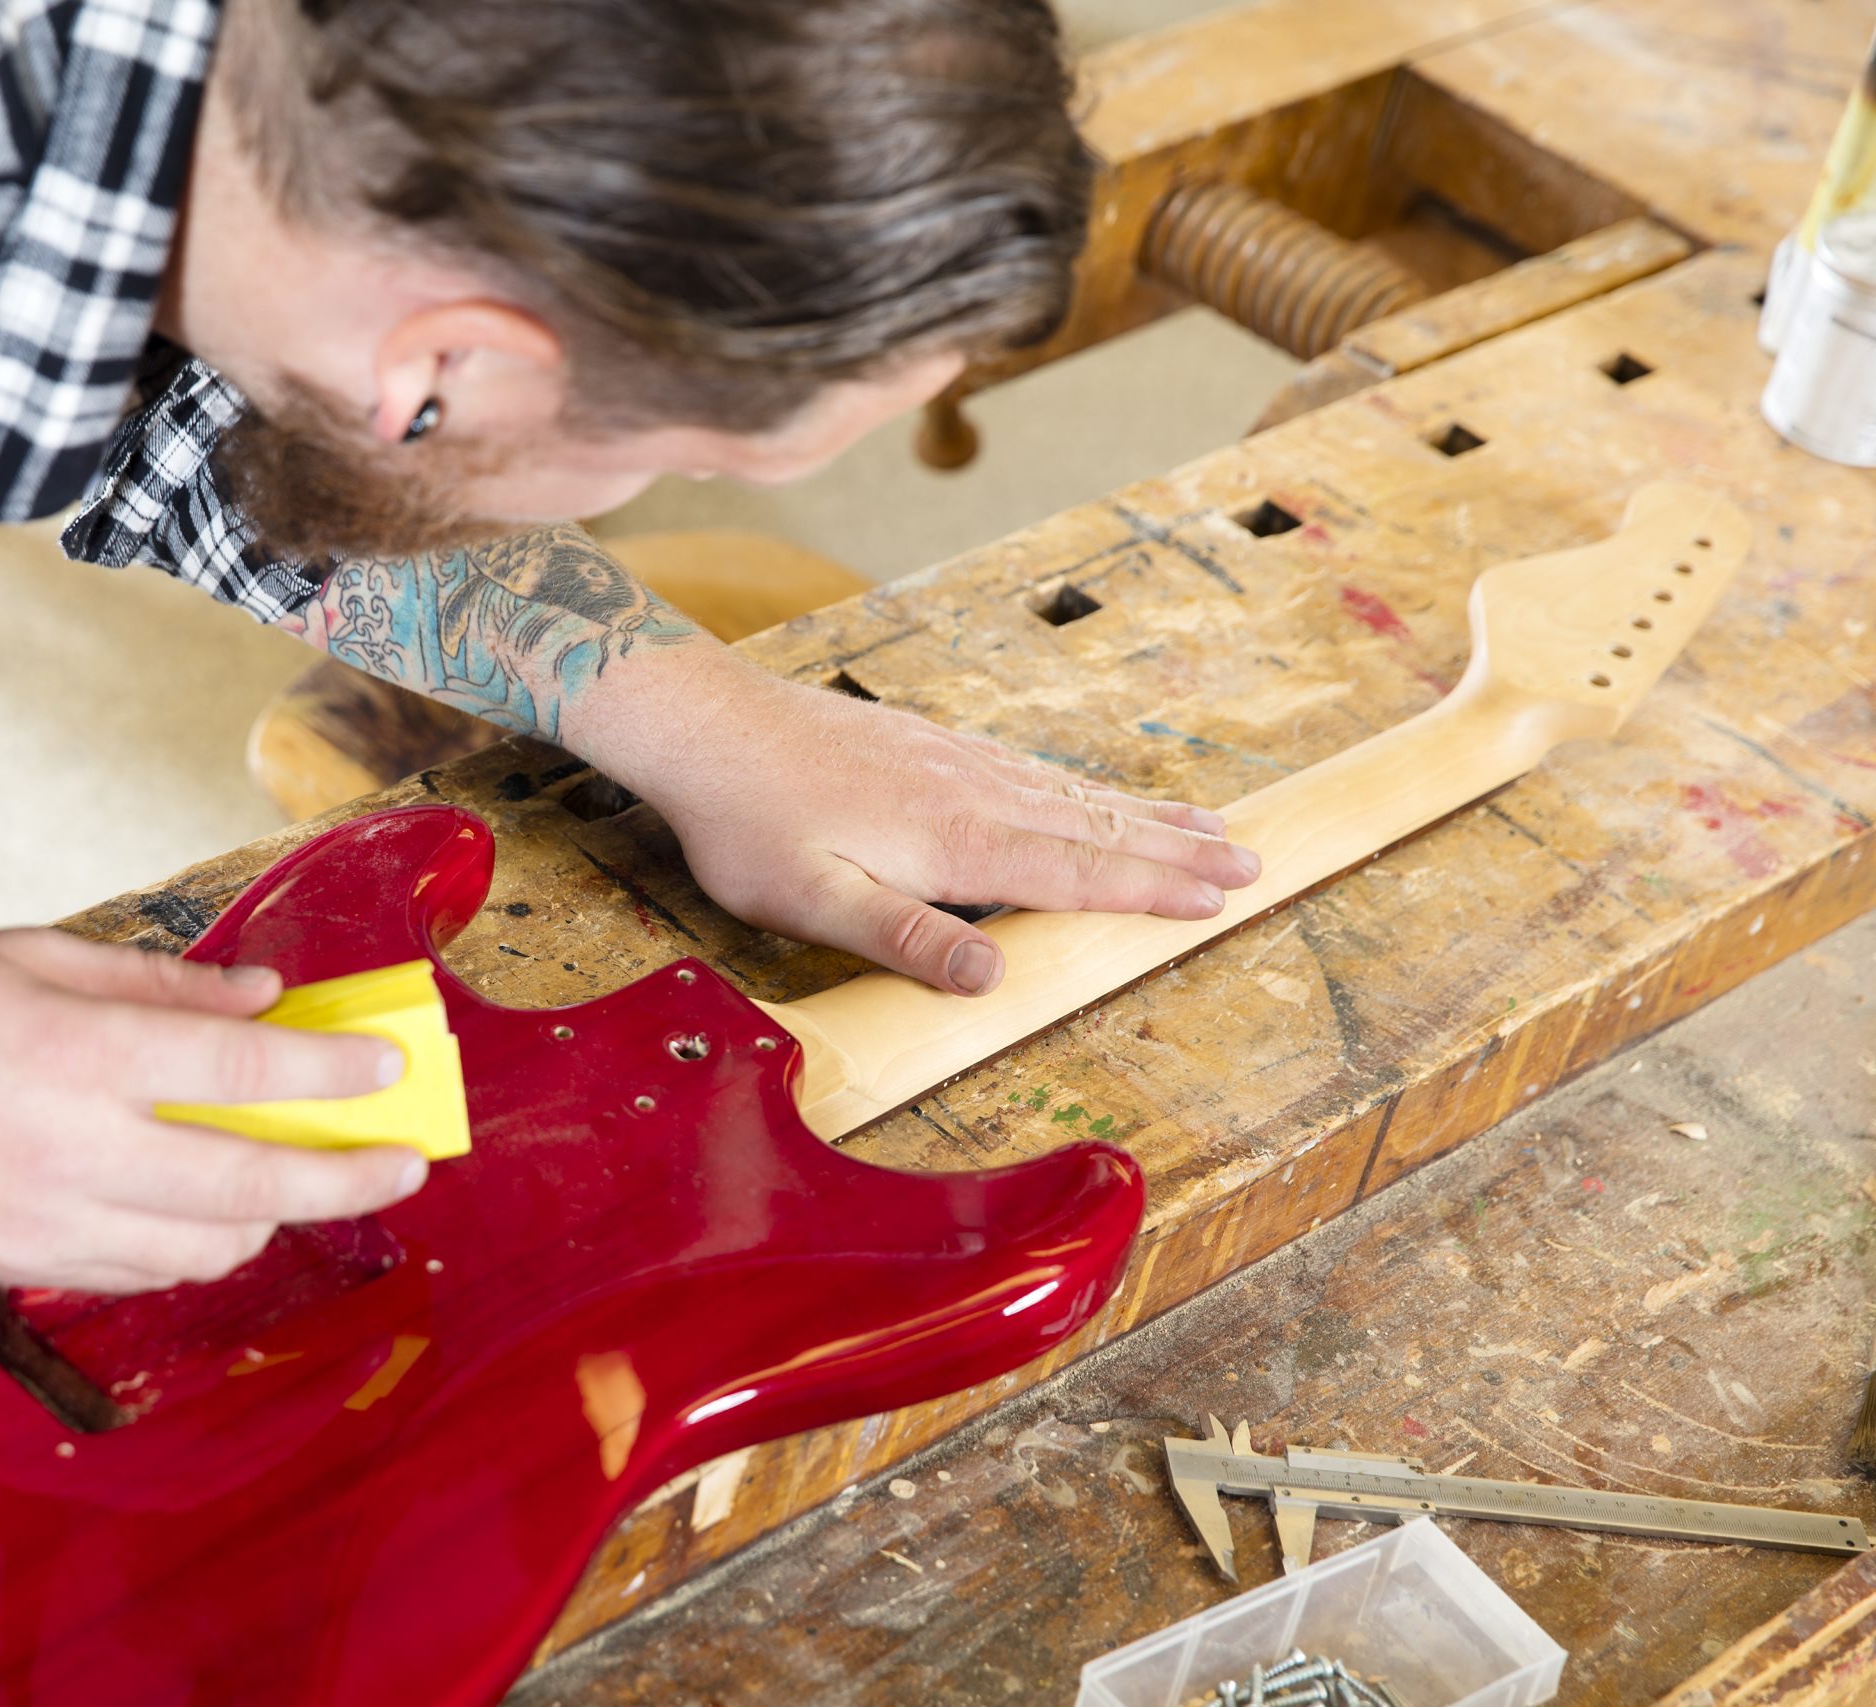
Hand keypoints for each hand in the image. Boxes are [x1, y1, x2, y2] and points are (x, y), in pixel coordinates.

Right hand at [0, 931, 427, 1290]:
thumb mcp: (30, 957)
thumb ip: (157, 985)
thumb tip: (266, 1000)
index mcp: (79, 1052)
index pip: (244, 1074)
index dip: (335, 1075)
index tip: (393, 1069)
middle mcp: (72, 1147)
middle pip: (252, 1183)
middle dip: (347, 1176)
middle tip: (405, 1164)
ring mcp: (45, 1222)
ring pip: (206, 1248)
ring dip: (273, 1219)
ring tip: (303, 1182)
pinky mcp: (17, 1268)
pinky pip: (140, 1277)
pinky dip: (195, 1250)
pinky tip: (213, 1216)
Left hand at [621, 663, 1260, 995]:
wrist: (706, 726)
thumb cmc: (750, 824)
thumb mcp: (813, 901)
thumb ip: (906, 938)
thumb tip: (993, 979)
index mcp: (957, 841)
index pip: (1077, 871)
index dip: (1152, 887)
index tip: (1222, 894)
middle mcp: (972, 793)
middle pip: (1095, 826)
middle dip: (1177, 847)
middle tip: (1252, 857)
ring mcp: (955, 762)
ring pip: (1070, 793)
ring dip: (1143, 813)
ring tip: (1205, 822)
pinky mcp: (930, 745)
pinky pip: (1031, 769)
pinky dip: (1082, 786)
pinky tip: (1092, 793)